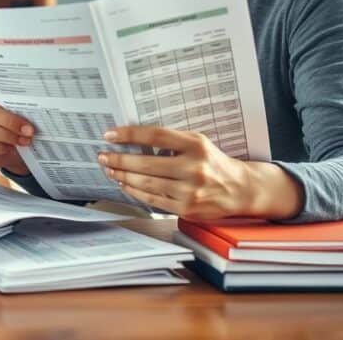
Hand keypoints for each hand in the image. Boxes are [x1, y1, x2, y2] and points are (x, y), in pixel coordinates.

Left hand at [97, 125, 301, 219]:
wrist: (240, 189)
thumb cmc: (213, 162)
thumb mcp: (197, 143)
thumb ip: (170, 141)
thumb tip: (132, 139)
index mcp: (196, 145)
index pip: (155, 136)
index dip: (129, 134)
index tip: (110, 135)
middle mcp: (194, 167)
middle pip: (146, 163)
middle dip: (119, 159)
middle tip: (103, 156)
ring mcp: (190, 190)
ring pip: (147, 183)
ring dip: (123, 176)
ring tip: (110, 169)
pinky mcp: (186, 208)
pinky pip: (153, 199)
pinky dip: (135, 191)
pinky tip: (124, 184)